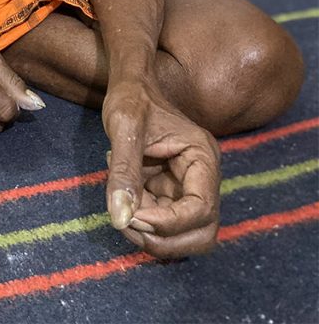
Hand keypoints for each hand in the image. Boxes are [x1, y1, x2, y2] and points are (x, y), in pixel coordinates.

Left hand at [102, 79, 220, 257]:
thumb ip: (123, 171)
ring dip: (153, 236)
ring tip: (122, 212)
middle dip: (164, 238)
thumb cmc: (131, 97)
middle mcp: (202, 177)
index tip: (133, 216)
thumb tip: (120, 218)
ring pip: (185, 235)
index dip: (169, 223)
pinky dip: (143, 224)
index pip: (202, 209)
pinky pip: (164, 223)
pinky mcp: (171, 192)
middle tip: (127, 222)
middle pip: (202, 233)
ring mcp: (188, 187)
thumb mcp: (124, 127)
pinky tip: (123, 200)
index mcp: (202, 158)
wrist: (130, 85)